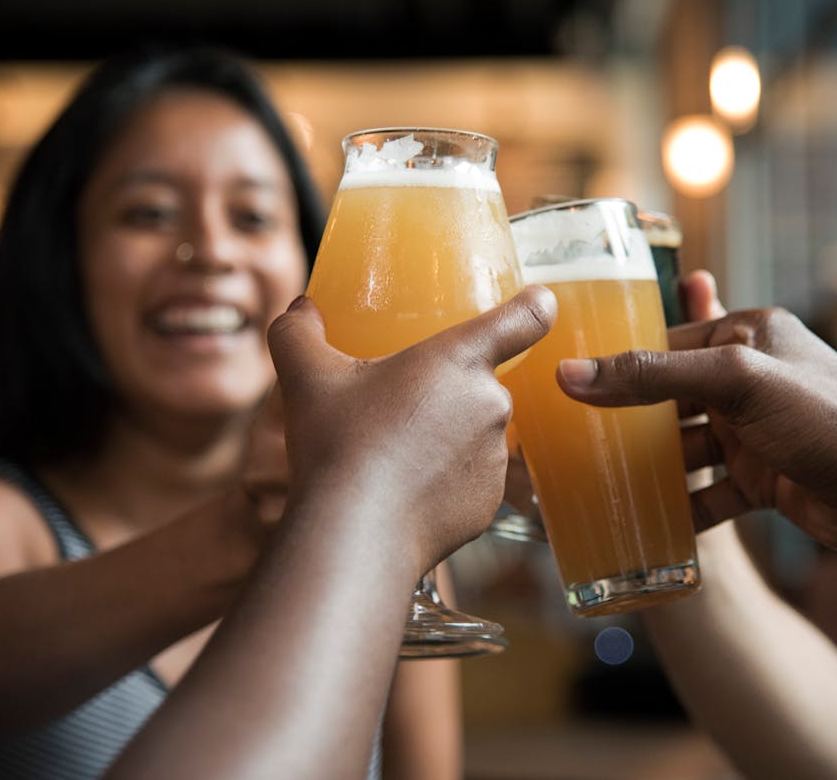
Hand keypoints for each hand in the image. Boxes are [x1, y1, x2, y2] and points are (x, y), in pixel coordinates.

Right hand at [264, 286, 556, 571]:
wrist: (355, 533)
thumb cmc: (338, 445)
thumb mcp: (306, 377)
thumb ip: (298, 332)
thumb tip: (299, 309)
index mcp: (459, 360)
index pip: (522, 319)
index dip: (534, 306)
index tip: (539, 302)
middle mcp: (491, 404)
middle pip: (479, 384)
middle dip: (444, 393)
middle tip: (396, 410)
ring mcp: (495, 458)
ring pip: (474, 435)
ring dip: (446, 438)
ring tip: (393, 455)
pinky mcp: (490, 503)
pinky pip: (470, 481)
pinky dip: (445, 483)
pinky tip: (404, 491)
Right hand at [556, 302, 836, 553]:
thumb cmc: (827, 419)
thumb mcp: (735, 382)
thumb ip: (653, 376)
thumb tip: (572, 374)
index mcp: (749, 334)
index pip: (668, 342)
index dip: (620, 361)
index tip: (567, 383)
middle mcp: (751, 380)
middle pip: (671, 397)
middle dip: (628, 420)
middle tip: (572, 438)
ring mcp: (757, 432)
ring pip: (686, 448)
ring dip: (651, 468)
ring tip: (598, 484)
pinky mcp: (764, 479)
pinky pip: (709, 492)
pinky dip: (682, 508)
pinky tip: (646, 525)